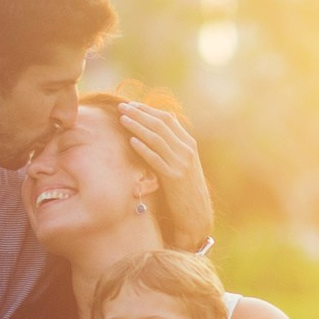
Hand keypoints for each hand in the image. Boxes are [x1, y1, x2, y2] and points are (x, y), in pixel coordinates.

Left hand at [117, 101, 212, 250]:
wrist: (197, 213)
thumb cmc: (185, 189)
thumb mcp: (183, 163)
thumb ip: (174, 144)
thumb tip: (161, 122)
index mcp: (189, 144)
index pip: (167, 119)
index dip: (148, 109)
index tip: (132, 105)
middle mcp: (187, 150)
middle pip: (161, 124)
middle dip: (139, 113)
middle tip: (121, 106)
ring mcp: (181, 163)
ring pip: (157, 138)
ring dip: (137, 126)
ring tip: (122, 119)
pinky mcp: (174, 178)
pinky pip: (156, 159)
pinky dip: (143, 148)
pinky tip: (131, 141)